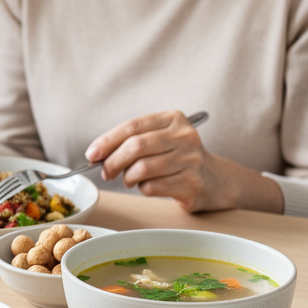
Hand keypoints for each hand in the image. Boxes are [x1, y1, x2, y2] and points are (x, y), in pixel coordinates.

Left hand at [83, 109, 279, 213]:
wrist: (215, 180)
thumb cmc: (176, 157)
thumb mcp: (159, 138)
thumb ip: (131, 140)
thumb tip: (96, 154)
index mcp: (173, 119)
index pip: (132, 126)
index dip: (107, 141)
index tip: (92, 154)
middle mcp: (185, 137)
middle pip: (136, 147)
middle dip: (113, 161)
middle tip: (106, 172)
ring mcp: (191, 161)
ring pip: (142, 169)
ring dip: (128, 177)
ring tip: (130, 179)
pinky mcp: (192, 185)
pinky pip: (152, 187)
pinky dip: (142, 189)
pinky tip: (149, 186)